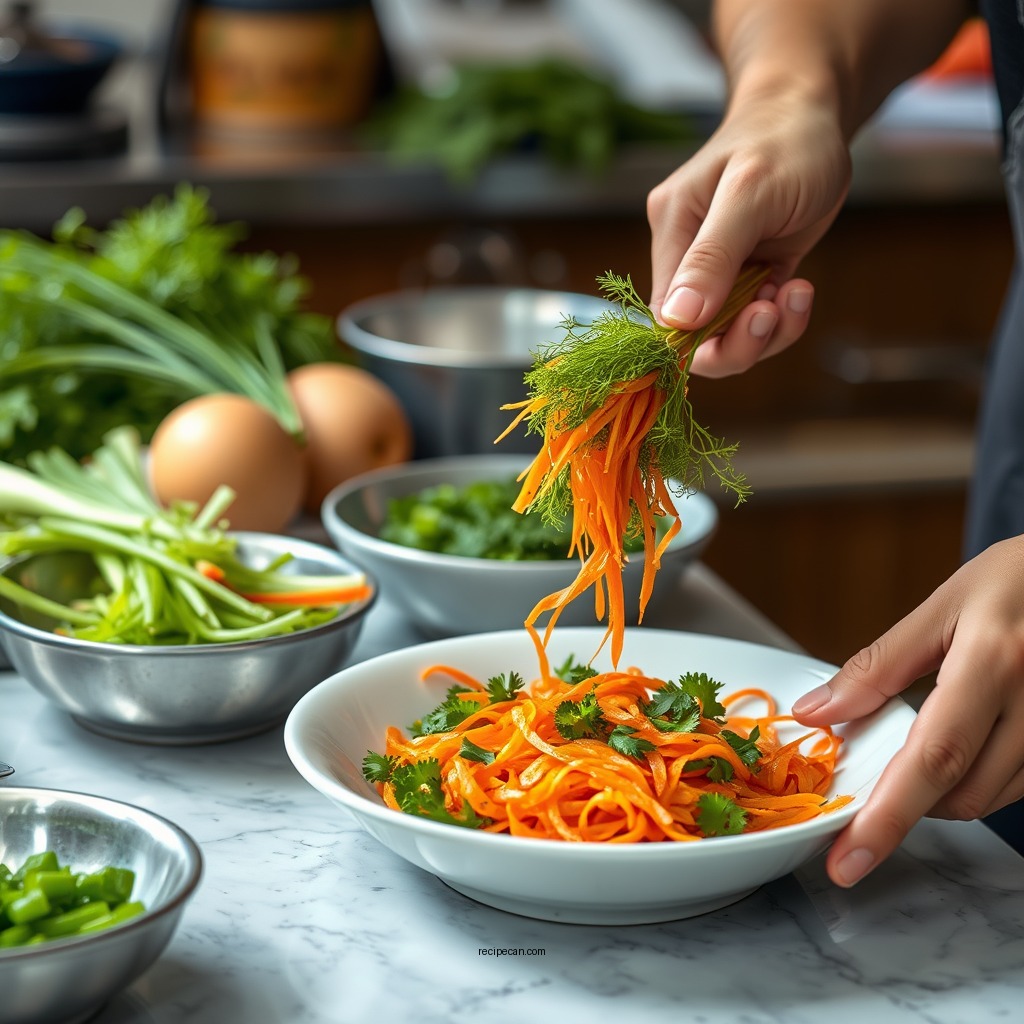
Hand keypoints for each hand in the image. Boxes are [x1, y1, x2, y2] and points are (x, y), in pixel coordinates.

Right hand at [647, 89, 851, 376]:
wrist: (815, 110)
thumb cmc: (784, 139)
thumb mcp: (749, 194)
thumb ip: (712, 257)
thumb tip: (676, 320)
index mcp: (673, 233)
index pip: (666, 316)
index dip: (700, 340)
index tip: (752, 318)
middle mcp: (689, 257)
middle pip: (695, 336)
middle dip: (738, 341)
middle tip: (774, 313)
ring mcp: (721, 269)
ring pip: (729, 333)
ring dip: (768, 331)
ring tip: (797, 292)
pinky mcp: (751, 273)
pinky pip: (756, 318)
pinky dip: (783, 317)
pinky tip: (800, 288)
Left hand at [791, 536, 1023, 886]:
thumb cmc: (1019, 579)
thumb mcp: (944, 606)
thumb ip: (879, 666)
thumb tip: (817, 712)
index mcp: (994, 662)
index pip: (931, 758)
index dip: (887, 818)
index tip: (848, 860)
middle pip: (962, 792)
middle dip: (910, 800)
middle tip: (878, 773)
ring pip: (993, 797)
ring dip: (945, 790)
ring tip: (928, 741)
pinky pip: (1020, 783)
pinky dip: (980, 778)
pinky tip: (968, 741)